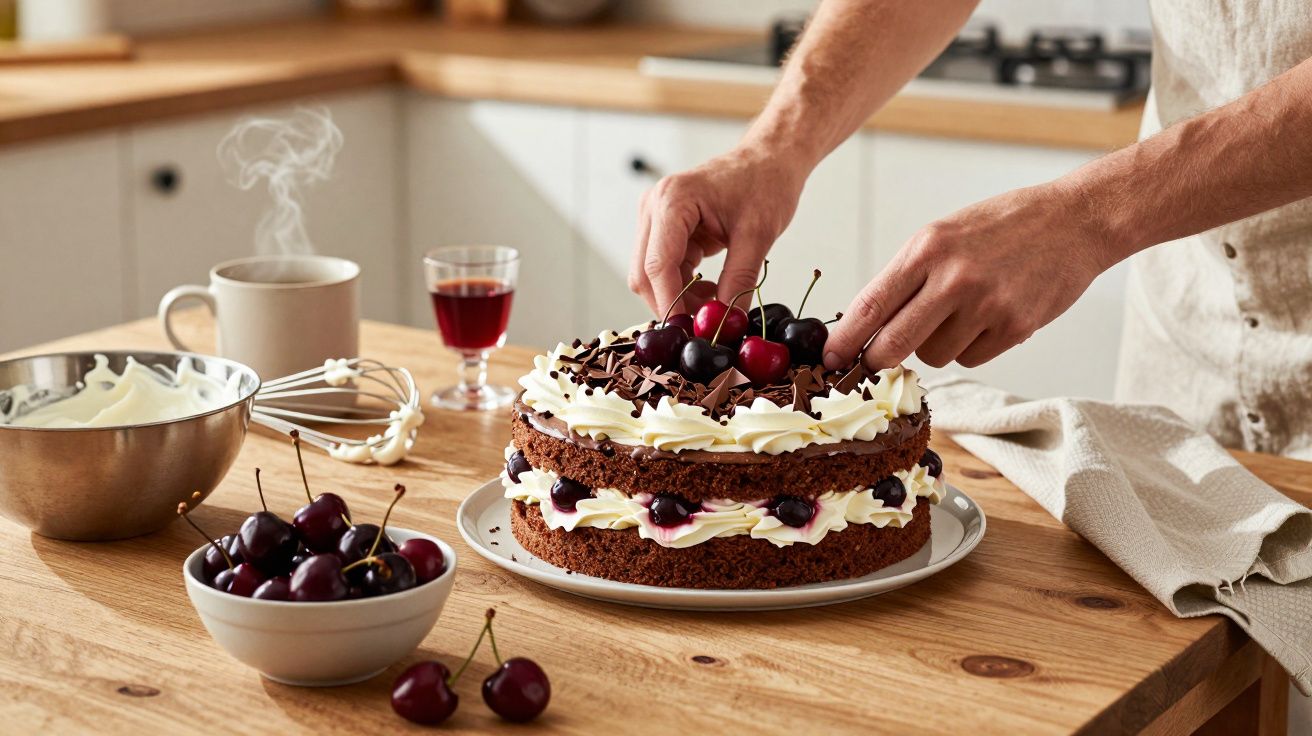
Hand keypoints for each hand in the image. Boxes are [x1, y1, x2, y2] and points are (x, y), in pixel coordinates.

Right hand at [629, 146, 805, 315]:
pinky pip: (666, 270)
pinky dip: (686, 287)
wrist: (769, 159)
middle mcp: (654, 207)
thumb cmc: (766, 183)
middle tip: (708, 324)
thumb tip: (727, 323)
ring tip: (719, 302)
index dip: (671, 304)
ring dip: (681, 298)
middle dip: (673, 304)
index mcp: (673, 200)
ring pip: (652, 276)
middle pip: (645, 274)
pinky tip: (714, 289)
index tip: (690, 333)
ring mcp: (656, 218)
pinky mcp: (665, 229)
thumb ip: (739, 282)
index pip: (657, 265)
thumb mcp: (758, 236)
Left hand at [823, 183, 1112, 370]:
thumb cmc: (1001, 226)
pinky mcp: (1015, 327)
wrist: (1074, 221)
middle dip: (877, 360)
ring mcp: (986, 306)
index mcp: (926, 250)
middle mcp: (953, 278)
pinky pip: (970, 358)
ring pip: (933, 356)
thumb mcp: (942, 235)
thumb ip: (906, 277)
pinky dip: (971, 346)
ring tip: (960, 312)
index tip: (828, 358)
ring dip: (935, 345)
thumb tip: (865, 324)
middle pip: (892, 345)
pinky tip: (988, 317)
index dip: (844, 340)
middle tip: (874, 362)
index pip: (870, 306)